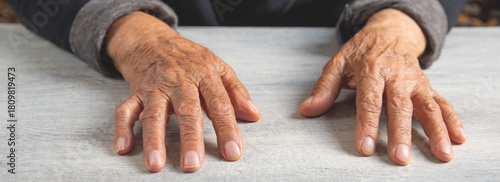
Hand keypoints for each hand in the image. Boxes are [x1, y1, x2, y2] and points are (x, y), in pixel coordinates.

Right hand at [106, 12, 260, 171]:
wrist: (153, 40)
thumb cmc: (189, 59)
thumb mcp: (218, 67)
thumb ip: (236, 92)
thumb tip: (254, 115)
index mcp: (204, 75)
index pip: (219, 104)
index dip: (227, 129)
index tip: (232, 151)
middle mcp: (179, 82)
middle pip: (186, 111)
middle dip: (190, 138)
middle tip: (193, 164)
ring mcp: (155, 88)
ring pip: (154, 114)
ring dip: (153, 139)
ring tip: (156, 164)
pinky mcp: (135, 93)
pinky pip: (125, 110)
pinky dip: (122, 128)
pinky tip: (123, 147)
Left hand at [299, 9, 465, 164]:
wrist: (389, 32)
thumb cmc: (361, 51)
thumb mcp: (338, 64)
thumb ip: (324, 89)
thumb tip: (306, 110)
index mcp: (372, 70)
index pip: (369, 100)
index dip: (367, 125)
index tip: (365, 148)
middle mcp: (397, 75)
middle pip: (399, 106)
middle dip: (401, 133)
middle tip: (400, 158)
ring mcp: (415, 81)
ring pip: (427, 106)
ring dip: (436, 131)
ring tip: (441, 154)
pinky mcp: (427, 86)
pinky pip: (442, 102)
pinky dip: (452, 120)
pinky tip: (458, 138)